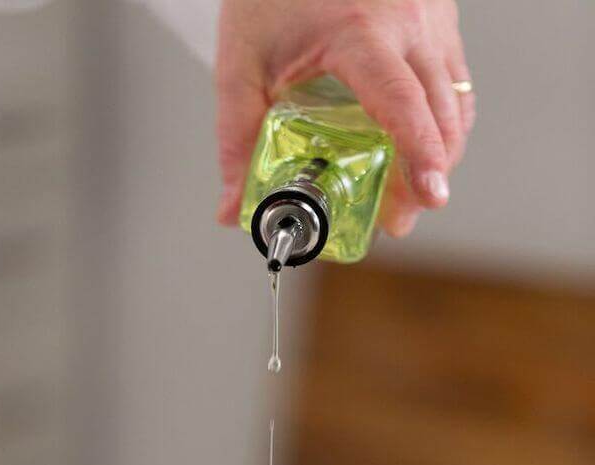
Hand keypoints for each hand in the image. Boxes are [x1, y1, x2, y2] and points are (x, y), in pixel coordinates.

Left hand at [216, 0, 473, 236]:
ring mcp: (433, 16)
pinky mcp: (441, 18)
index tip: (427, 195)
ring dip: (439, 154)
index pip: (401, 102)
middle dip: (427, 175)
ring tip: (408, 196)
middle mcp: (409, 20)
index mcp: (360, 30)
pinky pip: (454, 82)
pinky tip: (418, 152)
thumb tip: (232, 210)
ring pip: (455, 102)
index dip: (418, 154)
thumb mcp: (242, 65)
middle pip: (439, 114)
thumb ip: (237, 140)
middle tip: (399, 221)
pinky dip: (441, 124)